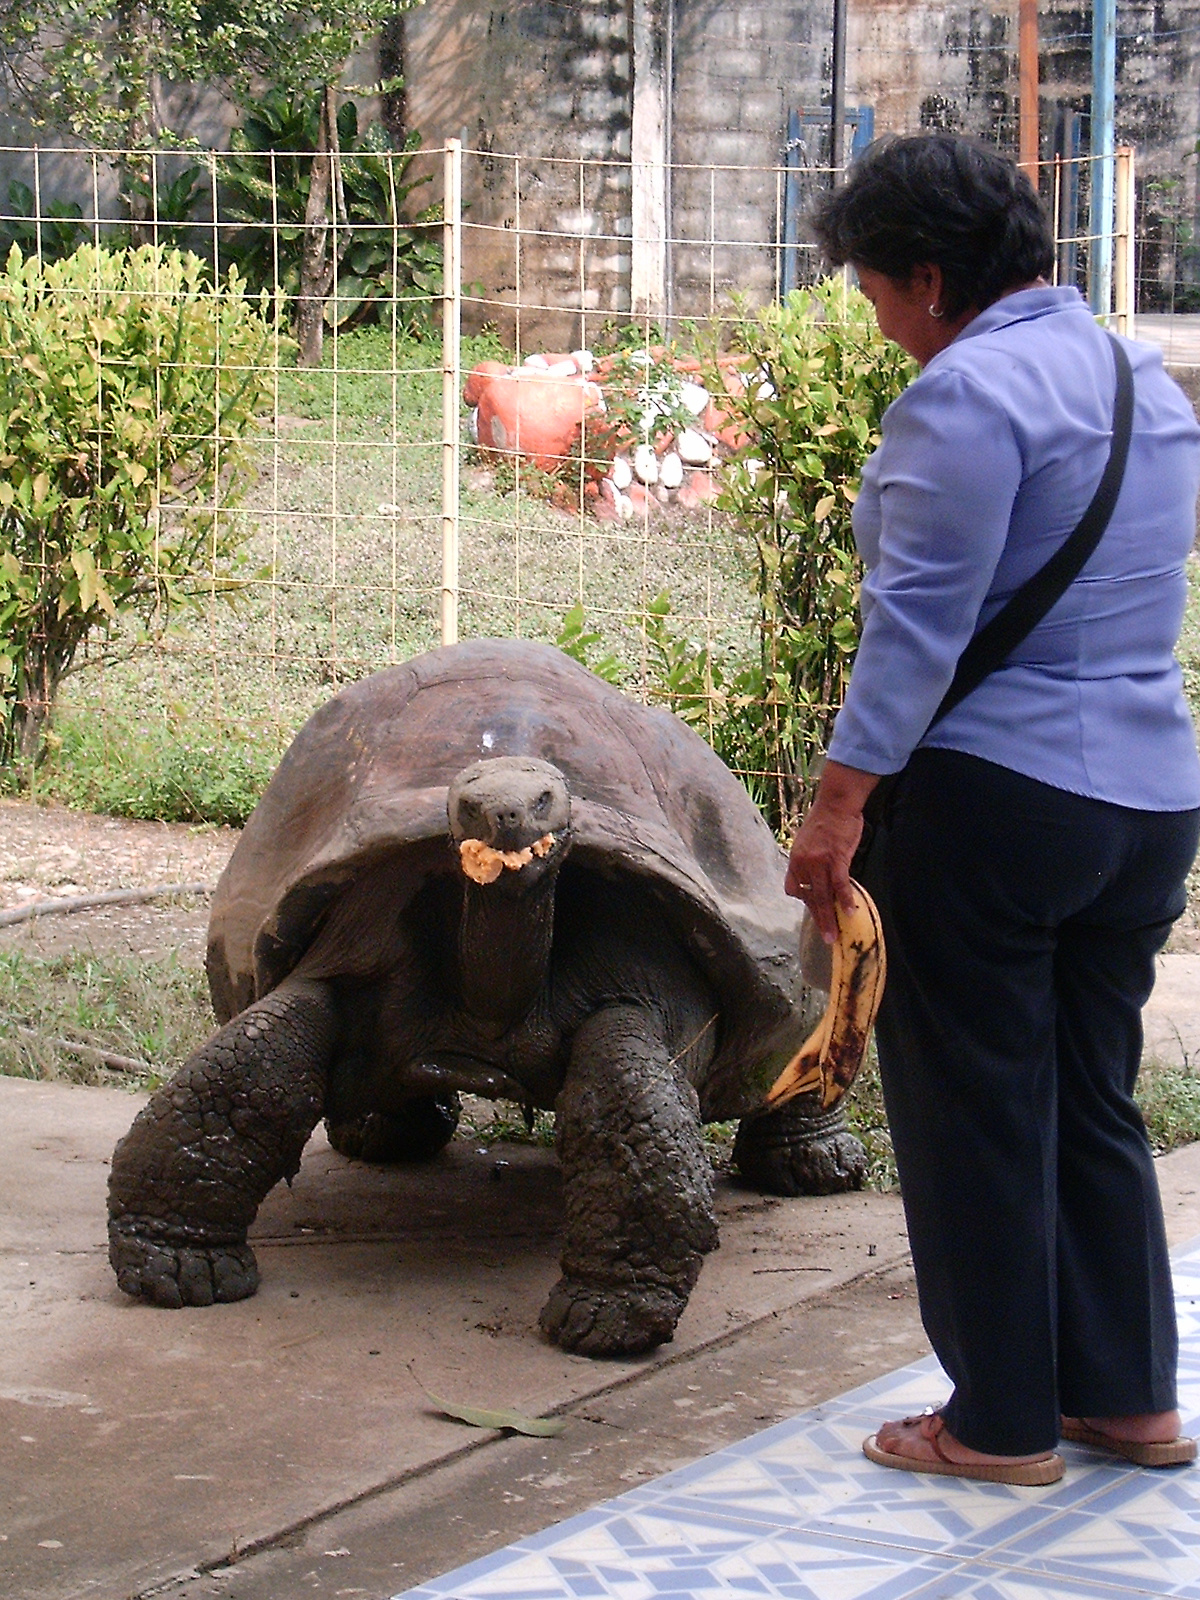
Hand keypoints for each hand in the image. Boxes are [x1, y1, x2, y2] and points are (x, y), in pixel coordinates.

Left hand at [785, 762, 880, 943]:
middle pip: (810, 898)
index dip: (803, 900)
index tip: (813, 908)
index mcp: (796, 860)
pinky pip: (840, 884)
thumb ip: (810, 860)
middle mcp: (804, 863)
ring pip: (823, 896)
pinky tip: (850, 913)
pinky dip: (844, 899)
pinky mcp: (836, 858)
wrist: (836, 803)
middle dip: (819, 920)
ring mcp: (819, 862)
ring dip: (830, 918)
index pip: (794, 888)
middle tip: (826, 938)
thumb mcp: (807, 841)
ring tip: (834, 935)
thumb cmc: (826, 820)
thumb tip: (818, 875)